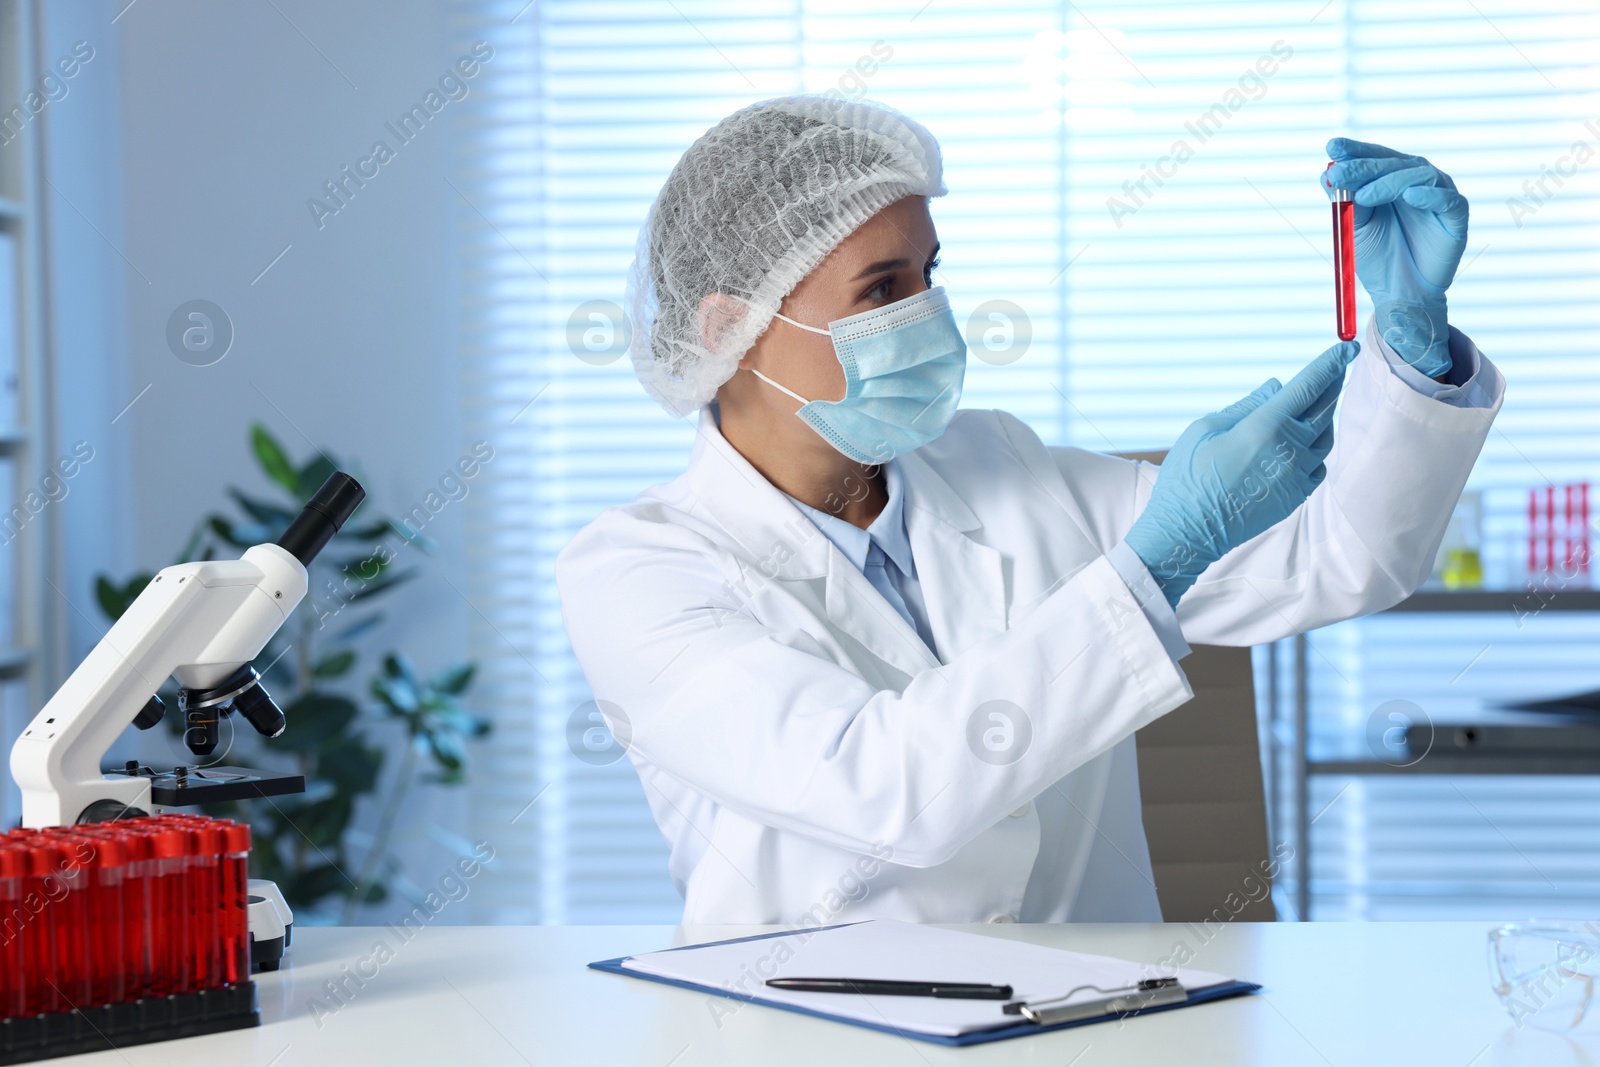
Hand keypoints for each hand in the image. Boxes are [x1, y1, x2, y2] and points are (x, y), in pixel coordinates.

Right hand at [1125, 342, 1358, 606]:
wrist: (1188, 532)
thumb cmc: (1188, 477)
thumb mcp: (1206, 429)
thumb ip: (1246, 405)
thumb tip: (1276, 387)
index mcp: (1264, 426)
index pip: (1308, 386)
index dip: (1330, 364)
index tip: (1347, 347)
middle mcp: (1289, 450)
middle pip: (1325, 408)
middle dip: (1332, 384)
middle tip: (1337, 368)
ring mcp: (1297, 476)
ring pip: (1324, 437)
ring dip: (1324, 416)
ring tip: (1317, 403)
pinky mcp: (1297, 497)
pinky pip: (1317, 464)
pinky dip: (1315, 448)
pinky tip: (1303, 443)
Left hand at [1323, 138, 1468, 378]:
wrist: (1400, 291)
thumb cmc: (1377, 257)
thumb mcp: (1354, 226)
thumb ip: (1344, 200)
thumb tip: (1326, 174)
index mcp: (1391, 179)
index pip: (1374, 157)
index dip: (1355, 150)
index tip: (1332, 147)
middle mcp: (1416, 181)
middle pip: (1393, 163)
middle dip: (1363, 166)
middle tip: (1339, 172)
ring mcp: (1438, 195)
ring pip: (1418, 175)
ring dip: (1388, 183)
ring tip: (1364, 197)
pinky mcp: (1457, 215)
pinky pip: (1447, 199)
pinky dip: (1429, 196)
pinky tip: (1410, 196)